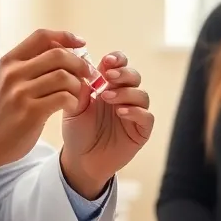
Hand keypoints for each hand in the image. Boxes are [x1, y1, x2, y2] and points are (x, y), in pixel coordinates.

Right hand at [0, 29, 93, 172]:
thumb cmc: (0, 112)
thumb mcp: (6, 81)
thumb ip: (28, 66)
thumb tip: (62, 50)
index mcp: (9, 61)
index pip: (41, 36)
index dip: (65, 37)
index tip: (81, 44)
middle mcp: (13, 73)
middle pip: (57, 55)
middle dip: (79, 63)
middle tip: (88, 74)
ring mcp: (21, 93)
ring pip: (64, 76)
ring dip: (78, 85)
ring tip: (79, 93)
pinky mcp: (30, 113)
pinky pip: (63, 98)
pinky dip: (74, 101)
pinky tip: (72, 106)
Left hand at [59, 50, 153, 198]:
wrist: (80, 161)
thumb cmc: (77, 132)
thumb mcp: (73, 107)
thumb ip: (79, 87)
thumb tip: (82, 65)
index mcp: (109, 86)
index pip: (119, 65)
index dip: (117, 59)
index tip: (107, 61)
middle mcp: (125, 96)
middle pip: (134, 76)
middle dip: (123, 73)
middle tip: (109, 76)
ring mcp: (135, 113)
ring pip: (141, 95)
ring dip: (126, 93)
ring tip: (108, 97)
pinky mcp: (141, 131)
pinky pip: (146, 117)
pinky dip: (135, 112)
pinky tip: (120, 112)